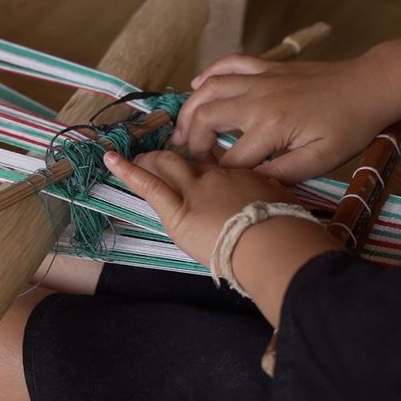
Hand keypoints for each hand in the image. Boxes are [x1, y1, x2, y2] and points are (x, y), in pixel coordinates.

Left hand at [103, 149, 299, 265]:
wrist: (275, 244)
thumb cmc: (288, 233)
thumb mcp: (289, 209)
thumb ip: (279, 205)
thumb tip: (285, 211)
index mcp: (245, 176)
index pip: (218, 166)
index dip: (206, 165)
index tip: (203, 168)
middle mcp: (217, 177)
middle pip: (190, 158)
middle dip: (173, 156)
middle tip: (163, 157)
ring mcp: (195, 190)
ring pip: (168, 164)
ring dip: (152, 161)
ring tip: (139, 159)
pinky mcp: (178, 210)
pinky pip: (149, 185)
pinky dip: (127, 171)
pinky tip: (110, 158)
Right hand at [171, 53, 397, 183]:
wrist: (370, 86)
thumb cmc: (350, 127)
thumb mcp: (320, 160)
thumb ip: (281, 174)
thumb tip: (248, 184)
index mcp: (271, 127)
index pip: (230, 158)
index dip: (219, 175)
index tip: (216, 186)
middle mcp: (258, 99)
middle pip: (206, 118)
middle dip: (191, 141)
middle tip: (191, 158)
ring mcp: (260, 78)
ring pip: (209, 88)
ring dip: (190, 109)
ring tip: (181, 130)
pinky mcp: (267, 66)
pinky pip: (229, 63)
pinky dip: (209, 73)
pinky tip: (198, 85)